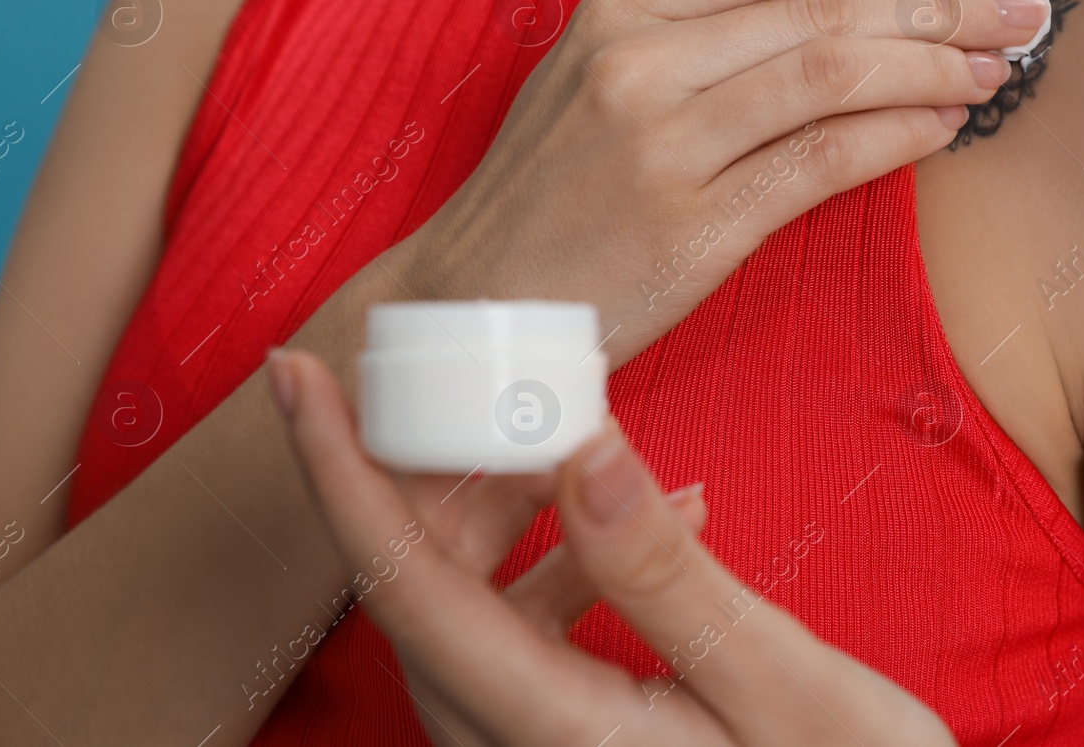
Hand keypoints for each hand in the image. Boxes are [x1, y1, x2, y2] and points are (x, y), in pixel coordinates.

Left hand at [267, 348, 955, 745]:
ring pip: (472, 617)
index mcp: (558, 736)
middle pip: (424, 596)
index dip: (340, 475)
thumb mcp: (784, 685)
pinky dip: (570, 570)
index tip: (299, 376)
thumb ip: (668, 578)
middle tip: (482, 373)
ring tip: (585, 439)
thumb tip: (579, 446)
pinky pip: (528, 643)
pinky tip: (664, 519)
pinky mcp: (571, 746)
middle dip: (438, 472)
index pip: (410, 591)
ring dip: (512, 518)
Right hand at [413, 0, 1048, 365]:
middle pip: (825, 0)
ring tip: (998, 68)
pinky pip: (821, 161)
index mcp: (622, 6)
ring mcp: (660, 140)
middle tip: (1021, 9)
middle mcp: (639, 57)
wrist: (478, 301)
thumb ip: (705, 34)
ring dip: (936, 62)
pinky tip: (945, 127)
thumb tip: (844, 11)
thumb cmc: (556, 195)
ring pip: (834, 69)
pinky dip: (898, 136)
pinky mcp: (688, 225)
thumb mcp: (602, 80)